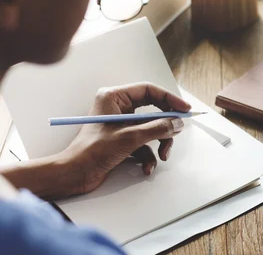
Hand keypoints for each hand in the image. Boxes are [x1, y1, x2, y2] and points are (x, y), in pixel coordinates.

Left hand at [61, 82, 190, 194]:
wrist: (74, 175)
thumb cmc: (91, 152)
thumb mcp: (129, 138)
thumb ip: (157, 128)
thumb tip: (177, 123)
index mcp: (114, 97)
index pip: (149, 90)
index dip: (169, 99)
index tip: (184, 109)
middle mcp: (118, 107)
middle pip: (153, 110)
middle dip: (165, 126)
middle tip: (176, 132)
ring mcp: (120, 124)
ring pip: (151, 128)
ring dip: (159, 143)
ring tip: (161, 156)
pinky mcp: (122, 139)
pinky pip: (144, 142)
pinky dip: (148, 155)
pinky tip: (147, 167)